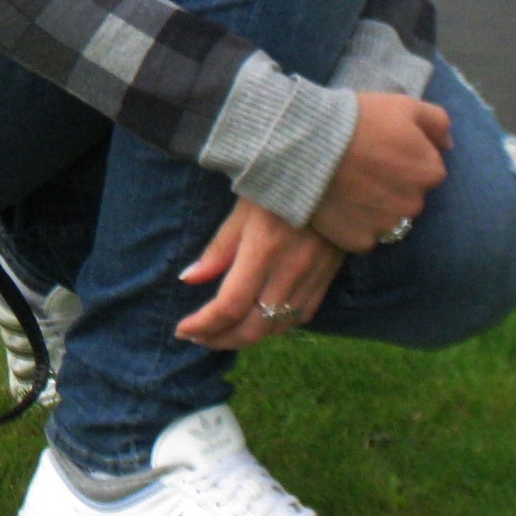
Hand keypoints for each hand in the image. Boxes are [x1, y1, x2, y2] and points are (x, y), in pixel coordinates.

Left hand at [174, 196, 343, 351]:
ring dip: (246, 337)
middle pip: (252, 328)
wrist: (333, 175)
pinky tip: (259, 320)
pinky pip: (300, 318)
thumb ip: (218, 248)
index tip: (183, 329)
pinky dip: (276, 326)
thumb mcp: (242, 209)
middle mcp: (289, 271)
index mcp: (263, 250)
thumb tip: (189, 279)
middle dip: (220, 340)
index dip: (203, 325)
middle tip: (198, 337)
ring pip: (276, 329)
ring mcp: (311, 278)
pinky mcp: (327, 279)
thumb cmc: (279, 185)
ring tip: (222, 332)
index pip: (229, 306)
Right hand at [310, 92, 451, 253]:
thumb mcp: (405, 105)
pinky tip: (340, 203)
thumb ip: (437, 122)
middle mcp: (415, 204)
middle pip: (409, 196)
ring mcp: (387, 226)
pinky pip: (364, 235)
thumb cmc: (360, 119)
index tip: (382, 148)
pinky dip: (355, 223)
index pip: (428, 169)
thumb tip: (449, 145)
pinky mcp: (361, 241)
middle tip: (365, 165)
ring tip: (350, 185)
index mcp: (430, 172)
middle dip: (393, 184)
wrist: (311, 145)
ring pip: (388, 218)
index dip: (405, 157)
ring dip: (376, 206)